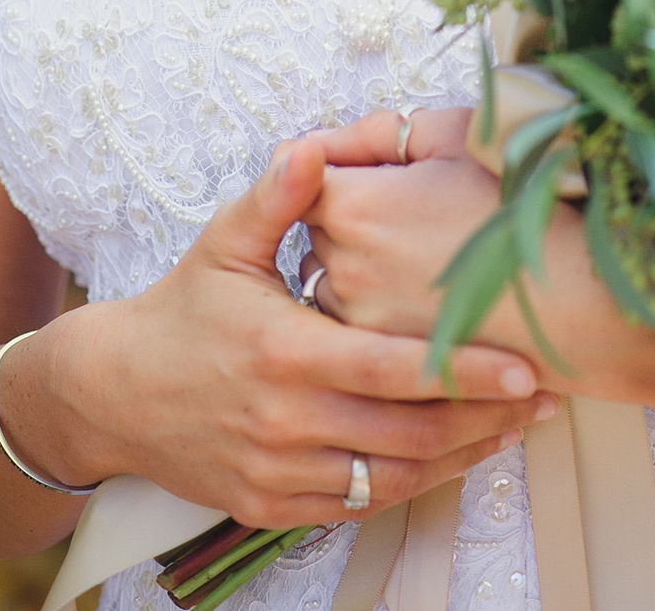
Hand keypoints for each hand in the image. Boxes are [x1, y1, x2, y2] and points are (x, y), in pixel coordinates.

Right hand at [56, 133, 557, 530]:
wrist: (111, 393)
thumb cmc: (183, 306)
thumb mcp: (225, 241)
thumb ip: (278, 197)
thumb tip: (311, 147)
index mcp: (285, 352)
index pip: (394, 370)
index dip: (465, 372)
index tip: (526, 366)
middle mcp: (285, 421)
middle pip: (407, 434)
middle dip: (484, 419)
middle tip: (542, 398)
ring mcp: (278, 471)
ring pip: (390, 478)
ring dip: (459, 458)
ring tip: (514, 429)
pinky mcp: (271, 506)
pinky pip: (357, 504)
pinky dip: (410, 485)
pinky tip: (450, 459)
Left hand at [300, 109, 654, 415]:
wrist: (586, 293)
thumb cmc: (529, 201)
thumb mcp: (458, 137)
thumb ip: (383, 132)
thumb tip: (333, 142)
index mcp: (355, 208)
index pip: (301, 178)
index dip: (337, 165)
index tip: (369, 166)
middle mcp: (345, 273)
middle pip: (319, 235)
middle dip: (350, 217)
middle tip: (409, 206)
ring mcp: (367, 330)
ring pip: (336, 289)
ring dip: (362, 270)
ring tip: (425, 254)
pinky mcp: (392, 369)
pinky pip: (364, 338)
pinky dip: (385, 318)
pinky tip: (432, 297)